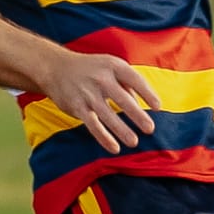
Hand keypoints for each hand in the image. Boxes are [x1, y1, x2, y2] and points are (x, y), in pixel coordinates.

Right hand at [42, 51, 162, 153]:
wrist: (55, 67)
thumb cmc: (91, 69)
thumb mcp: (110, 67)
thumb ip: (127, 84)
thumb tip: (142, 106)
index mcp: (113, 66)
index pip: (135, 79)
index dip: (147, 93)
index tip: (158, 107)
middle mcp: (101, 78)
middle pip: (122, 99)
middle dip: (137, 115)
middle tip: (150, 129)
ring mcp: (87, 93)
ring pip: (107, 114)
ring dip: (121, 130)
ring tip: (134, 142)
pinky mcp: (77, 106)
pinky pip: (92, 124)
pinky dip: (103, 137)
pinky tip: (114, 148)